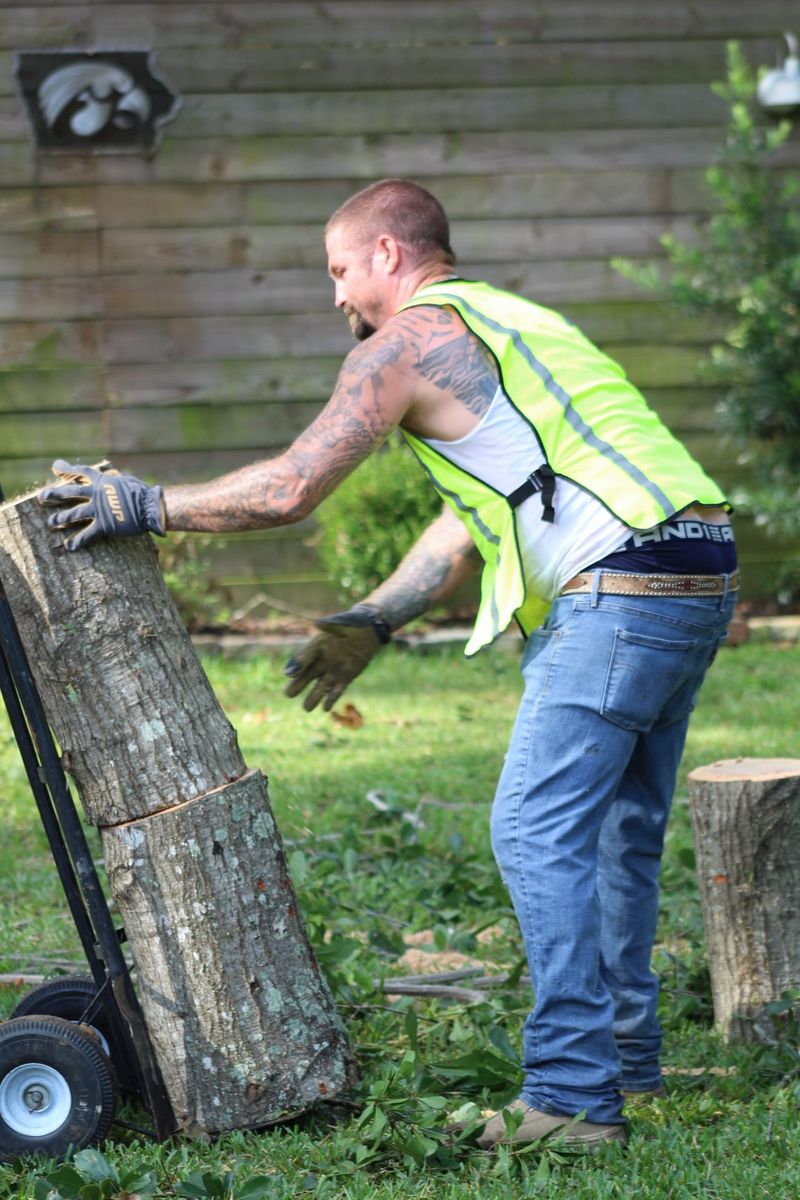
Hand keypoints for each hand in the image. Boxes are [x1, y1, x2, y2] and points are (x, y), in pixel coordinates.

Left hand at [38, 459, 165, 551]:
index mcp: (102, 482)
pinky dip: (78, 541)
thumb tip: (112, 479)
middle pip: (70, 492)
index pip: (81, 472)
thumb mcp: (127, 481)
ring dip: (61, 518)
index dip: (67, 469)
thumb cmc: (144, 493)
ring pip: (74, 514)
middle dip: (54, 494)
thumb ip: (114, 481)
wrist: (152, 507)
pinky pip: (88, 534)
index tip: (55, 468)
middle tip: (42, 497)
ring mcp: (99, 510)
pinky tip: (69, 546)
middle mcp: (97, 494)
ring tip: (51, 523)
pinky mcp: (105, 525)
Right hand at [283, 604, 390, 711]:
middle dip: (298, 684)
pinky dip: (331, 698)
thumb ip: (331, 625)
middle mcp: (322, 660)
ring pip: (320, 686)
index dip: (297, 664)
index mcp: (318, 646)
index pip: (305, 657)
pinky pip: (337, 690)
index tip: (288, 673)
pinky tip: (325, 708)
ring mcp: (333, 670)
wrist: (370, 629)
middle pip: (306, 675)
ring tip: (306, 708)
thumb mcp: (343, 623)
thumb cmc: (354, 623)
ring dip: (314, 697)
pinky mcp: (346, 677)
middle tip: (288, 694)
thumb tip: (317, 623)